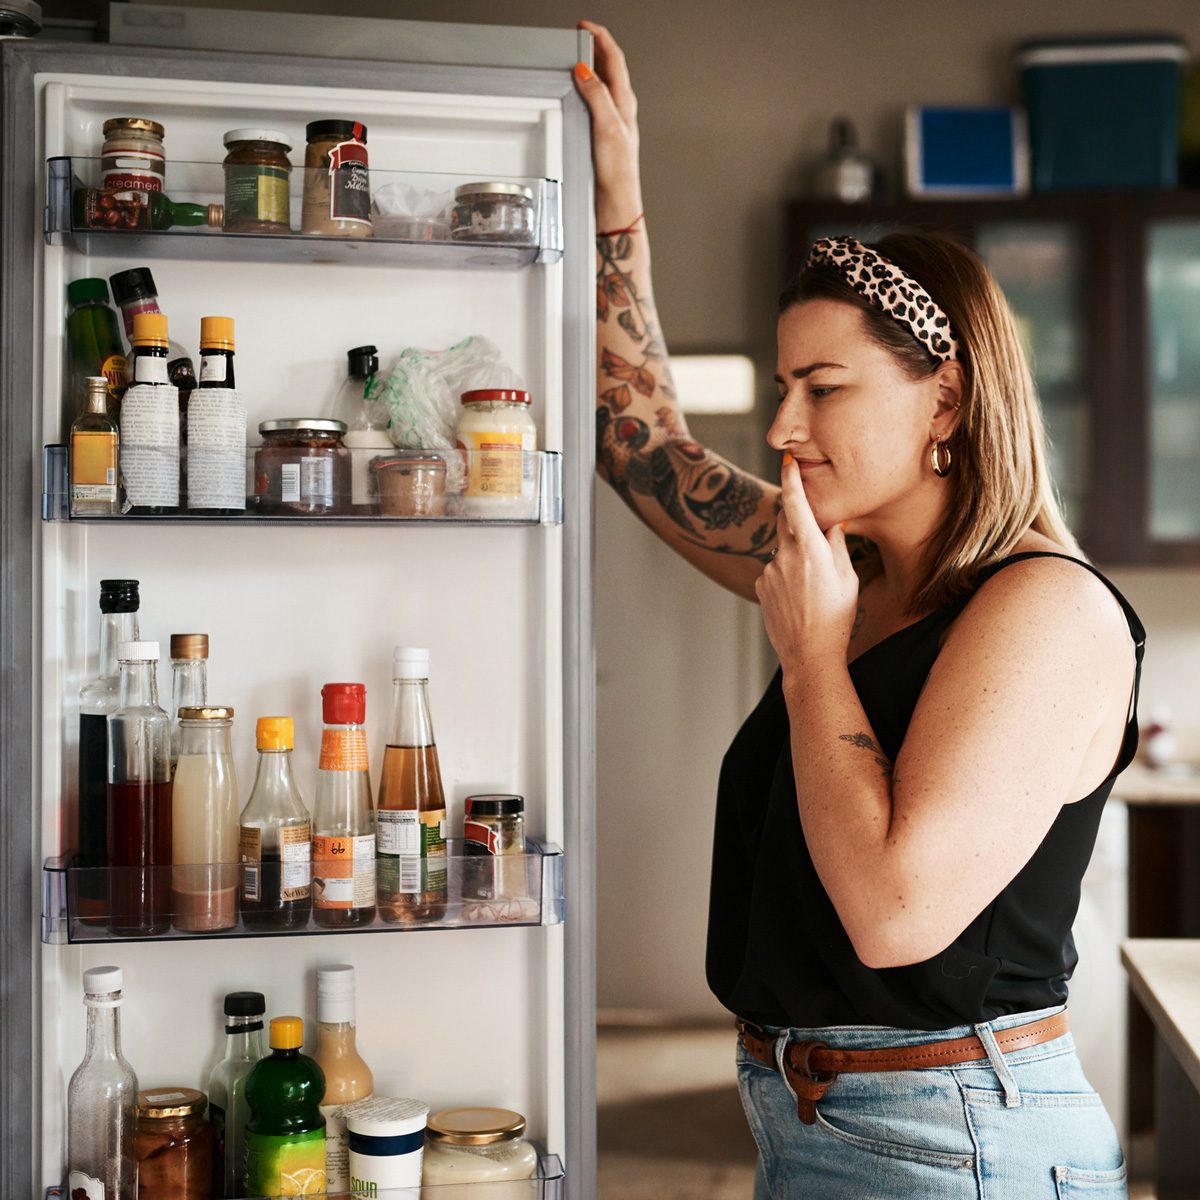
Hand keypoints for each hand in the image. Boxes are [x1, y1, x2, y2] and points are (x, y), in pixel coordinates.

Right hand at [574, 20, 643, 228]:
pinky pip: (595, 102)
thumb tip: (584, 71)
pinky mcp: (603, 134)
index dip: (600, 38)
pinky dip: (585, 89)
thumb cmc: (618, 172)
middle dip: (593, 48)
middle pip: (609, 67)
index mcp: (625, 102)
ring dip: (590, 67)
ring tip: (576, 57)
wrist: (616, 201)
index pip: (614, 59)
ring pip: (602, 83)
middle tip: (577, 37)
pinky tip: (577, 95)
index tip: (585, 26)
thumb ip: (597, 96)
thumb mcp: (607, 128)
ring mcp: (612, 121)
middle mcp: (621, 109)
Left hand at [756, 455, 859, 669]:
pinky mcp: (761, 586)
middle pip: (787, 522)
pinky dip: (786, 575)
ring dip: (796, 557)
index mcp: (811, 550)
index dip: (791, 479)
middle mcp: (786, 556)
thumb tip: (832, 521)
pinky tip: (799, 599)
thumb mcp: (848, 578)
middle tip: (816, 543)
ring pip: (783, 550)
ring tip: (813, 589)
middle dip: (799, 523)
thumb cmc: (837, 617)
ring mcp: (769, 571)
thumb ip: (836, 544)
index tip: (787, 460)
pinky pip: (774, 569)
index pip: (796, 504)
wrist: (809, 655)